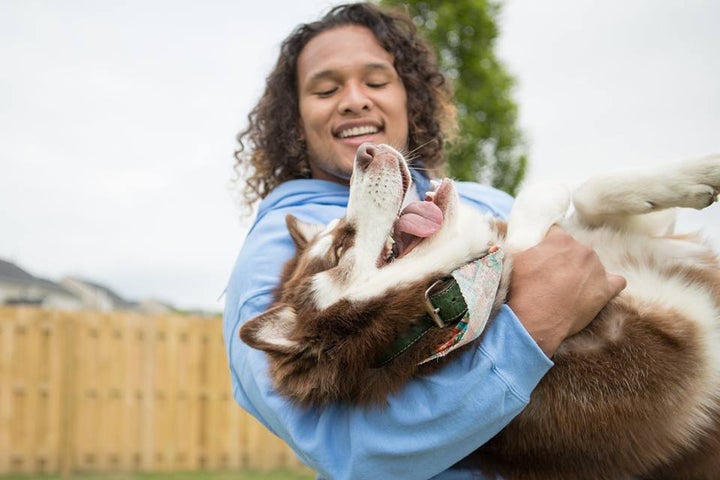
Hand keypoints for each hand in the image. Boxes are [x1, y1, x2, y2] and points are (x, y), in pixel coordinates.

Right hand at [506, 226, 625, 356]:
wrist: (533, 319)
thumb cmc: (521, 289)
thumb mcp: (514, 260)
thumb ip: (524, 248)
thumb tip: (522, 246)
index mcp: (561, 239)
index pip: (557, 235)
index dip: (548, 247)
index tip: (543, 259)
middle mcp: (583, 250)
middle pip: (577, 250)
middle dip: (567, 261)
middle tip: (553, 277)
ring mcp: (597, 270)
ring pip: (594, 265)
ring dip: (584, 274)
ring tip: (569, 290)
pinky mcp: (605, 291)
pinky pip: (617, 282)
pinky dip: (609, 285)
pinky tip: (599, 291)